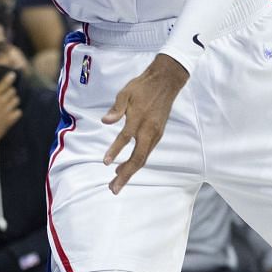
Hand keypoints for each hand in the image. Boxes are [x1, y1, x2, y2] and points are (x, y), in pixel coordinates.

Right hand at [0, 73, 22, 157]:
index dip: (9, 78)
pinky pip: (19, 112)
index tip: (13, 74)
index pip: (3, 84)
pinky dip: (16, 112)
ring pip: (16, 100)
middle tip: (5, 96)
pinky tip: (11, 114)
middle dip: (10, 92)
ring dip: (13, 101)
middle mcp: (0, 102)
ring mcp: (6, 111)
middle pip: (12, 91)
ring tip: (8, 105)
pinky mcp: (9, 120)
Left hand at [102, 54, 187, 193]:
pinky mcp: (157, 134)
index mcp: (139, 118)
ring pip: (143, 158)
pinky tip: (127, 167)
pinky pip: (146, 152)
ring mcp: (155, 134)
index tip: (106, 163)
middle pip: (138, 158)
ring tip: (116, 182)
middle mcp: (149, 130)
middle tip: (113, 188)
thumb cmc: (143, 86)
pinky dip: (136, 162)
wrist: (166, 82)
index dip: (115, 151)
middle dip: (126, 175)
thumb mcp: (126, 93)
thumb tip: (105, 121)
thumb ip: (116, 108)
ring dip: (130, 171)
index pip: (125, 138)